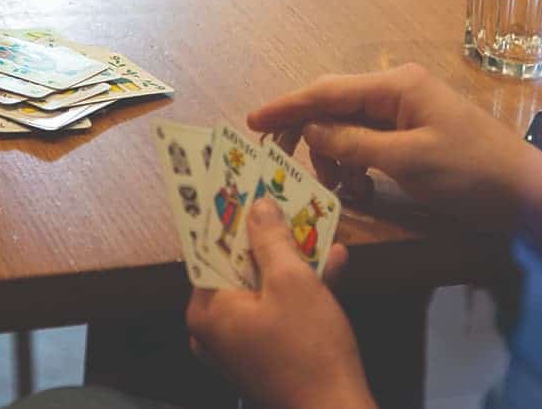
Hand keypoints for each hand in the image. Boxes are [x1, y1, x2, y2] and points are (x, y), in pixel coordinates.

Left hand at [186, 198, 371, 408]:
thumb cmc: (308, 347)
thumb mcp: (292, 281)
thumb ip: (271, 240)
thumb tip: (258, 207)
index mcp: (208, 309)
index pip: (210, 250)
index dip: (230, 217)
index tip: (243, 187)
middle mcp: (214, 328)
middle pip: (237, 267)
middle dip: (268, 236)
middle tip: (283, 201)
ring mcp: (239, 344)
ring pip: (262, 287)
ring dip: (292, 260)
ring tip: (317, 228)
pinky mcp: (264, 354)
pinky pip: (276, 309)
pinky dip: (300, 289)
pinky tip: (333, 262)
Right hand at [247, 64, 541, 227]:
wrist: (525, 194)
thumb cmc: (470, 172)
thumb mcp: (407, 160)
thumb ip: (354, 143)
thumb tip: (312, 131)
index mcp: (395, 86)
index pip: (327, 91)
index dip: (287, 107)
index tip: (252, 123)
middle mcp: (397, 91)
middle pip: (334, 106)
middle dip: (309, 137)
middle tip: (284, 167)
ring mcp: (407, 113)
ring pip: (349, 128)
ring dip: (335, 157)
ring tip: (338, 189)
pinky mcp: (414, 136)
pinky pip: (370, 144)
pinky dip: (356, 164)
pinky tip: (359, 190)